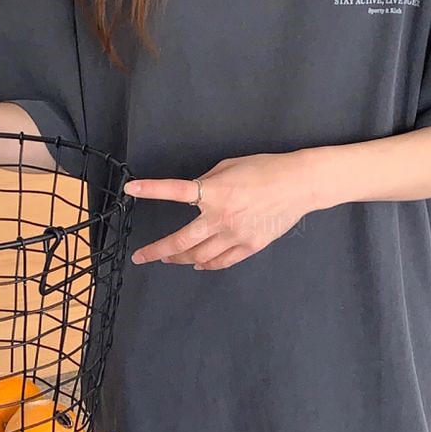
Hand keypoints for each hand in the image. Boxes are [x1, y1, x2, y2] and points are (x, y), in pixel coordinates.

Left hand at [124, 151, 316, 270]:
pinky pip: (222, 262)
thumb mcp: (229, 167)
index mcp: (214, 192)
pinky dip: (207, 265)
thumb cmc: (265, 169)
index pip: (175, 192)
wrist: (299, 184)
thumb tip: (195, 196)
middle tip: (141, 257)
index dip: (151, 190)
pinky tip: (199, 264)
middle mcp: (221, 217)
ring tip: (169, 258)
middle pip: (181, 242)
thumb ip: (208, 183)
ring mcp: (236, 235)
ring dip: (180, 259)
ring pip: (199, 257)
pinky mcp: (250, 246)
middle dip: (157, 251)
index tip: (131, 189)